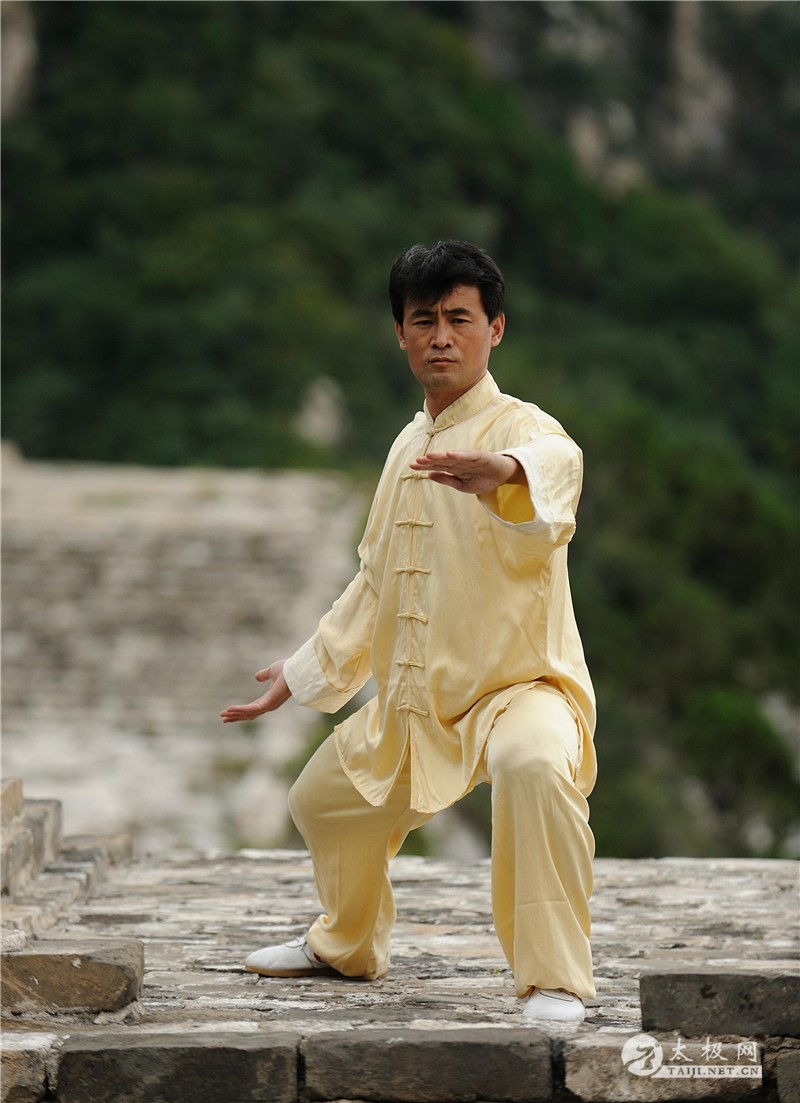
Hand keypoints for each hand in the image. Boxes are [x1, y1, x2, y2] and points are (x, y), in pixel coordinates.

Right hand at [220, 661, 291, 722]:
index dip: (241, 710)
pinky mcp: (268, 704)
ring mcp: (268, 706)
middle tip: (223, 719)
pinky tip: (229, 709)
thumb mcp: (271, 672)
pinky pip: (251, 709)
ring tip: (223, 716)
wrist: (295, 669)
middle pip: (249, 714)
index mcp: (269, 699)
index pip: (252, 708)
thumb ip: (264, 675)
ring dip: (235, 714)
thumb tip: (257, 677)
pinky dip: (240, 709)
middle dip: (236, 716)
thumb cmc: (287, 670)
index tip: (229, 710)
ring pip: (248, 713)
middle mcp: (268, 705)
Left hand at [409, 450, 525, 494]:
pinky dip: (459, 454)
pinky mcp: (480, 456)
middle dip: (429, 461)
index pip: (437, 466)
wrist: (503, 477)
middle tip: (415, 462)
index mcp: (454, 468)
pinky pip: (468, 455)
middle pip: (441, 461)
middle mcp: (459, 461)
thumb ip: (446, 479)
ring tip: (428, 457)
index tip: (411, 466)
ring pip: (452, 457)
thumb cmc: (483, 480)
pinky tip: (449, 454)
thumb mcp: (462, 485)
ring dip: (440, 457)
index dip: (425, 466)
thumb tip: (429, 475)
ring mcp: (469, 458)